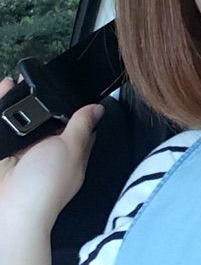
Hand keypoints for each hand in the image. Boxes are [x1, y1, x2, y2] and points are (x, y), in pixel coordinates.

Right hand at [0, 76, 104, 230]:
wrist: (9, 213)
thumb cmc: (45, 187)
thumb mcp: (70, 148)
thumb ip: (81, 125)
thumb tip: (98, 108)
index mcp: (69, 148)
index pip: (75, 120)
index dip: (72, 102)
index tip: (67, 83)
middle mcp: (46, 149)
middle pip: (45, 117)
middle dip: (39, 99)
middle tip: (33, 80)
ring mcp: (22, 152)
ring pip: (21, 120)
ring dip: (16, 102)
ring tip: (14, 83)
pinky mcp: (4, 154)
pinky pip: (1, 127)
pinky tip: (2, 93)